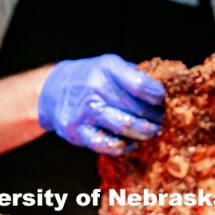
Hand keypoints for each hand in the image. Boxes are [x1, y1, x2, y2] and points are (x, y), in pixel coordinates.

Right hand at [37, 54, 164, 154]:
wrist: (52, 91)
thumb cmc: (90, 79)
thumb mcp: (110, 67)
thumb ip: (133, 78)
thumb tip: (161, 96)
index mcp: (106, 67)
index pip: (139, 83)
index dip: (156, 94)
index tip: (162, 99)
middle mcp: (94, 87)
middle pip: (136, 107)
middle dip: (154, 117)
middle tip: (161, 120)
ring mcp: (85, 111)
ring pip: (125, 126)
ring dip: (144, 132)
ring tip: (152, 132)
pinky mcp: (77, 132)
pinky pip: (107, 145)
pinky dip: (124, 146)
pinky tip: (132, 143)